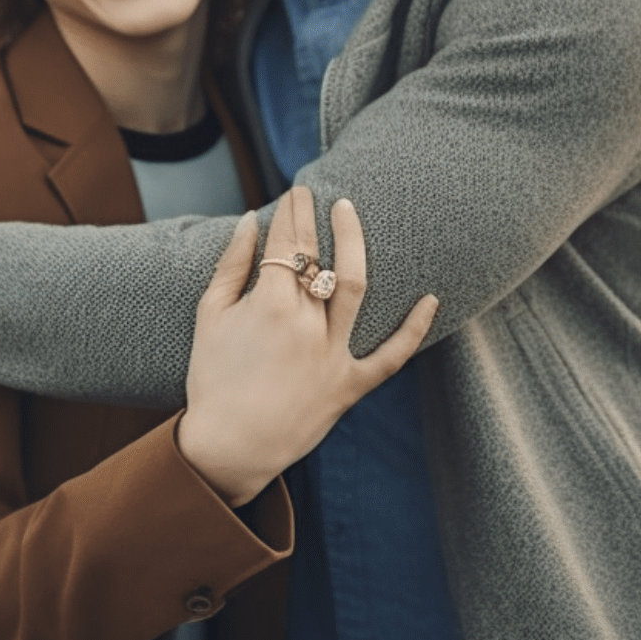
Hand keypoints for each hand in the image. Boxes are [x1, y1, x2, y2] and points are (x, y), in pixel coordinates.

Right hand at [176, 187, 437, 506]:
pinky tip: (431, 299)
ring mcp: (333, 355)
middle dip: (315, 219)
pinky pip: (392, 356)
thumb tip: (248, 220)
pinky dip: (414, 329)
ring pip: (358, 287)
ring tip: (351, 215)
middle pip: (319, 257)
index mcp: (270, 305)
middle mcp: (307, 324)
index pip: (288, 243)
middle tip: (316, 195)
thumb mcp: (210, 317)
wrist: (229, 446)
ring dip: (356, 244)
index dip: (291, 212)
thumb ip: (231, 266)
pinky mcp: (350, 385)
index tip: (295, 193)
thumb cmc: (213, 380)